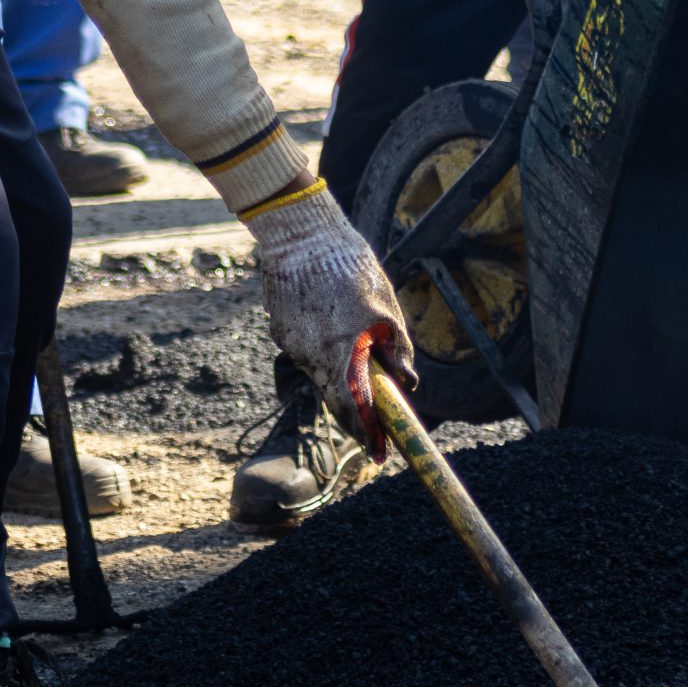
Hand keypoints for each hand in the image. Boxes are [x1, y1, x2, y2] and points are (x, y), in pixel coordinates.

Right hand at [250, 181, 414, 456]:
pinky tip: (330, 322)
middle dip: (355, 408)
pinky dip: (321, 348)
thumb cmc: (350, 267)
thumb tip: (408, 383)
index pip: (351, 409)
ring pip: (319, 372)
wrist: (300, 234)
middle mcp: (310, 355)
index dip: (366, 433)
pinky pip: (305, 350)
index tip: (379, 451)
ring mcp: (290, 344)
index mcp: (340, 351)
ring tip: (354, 347)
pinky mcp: (279, 331)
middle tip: (375, 416)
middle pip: (334, 396)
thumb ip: (397, 347)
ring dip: (339, 372)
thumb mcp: (385, 307)